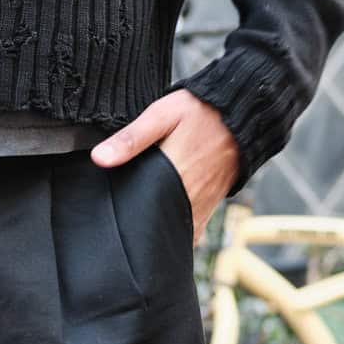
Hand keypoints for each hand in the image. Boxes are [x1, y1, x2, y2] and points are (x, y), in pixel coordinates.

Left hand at [90, 93, 239, 243]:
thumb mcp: (162, 115)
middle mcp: (191, 197)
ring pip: (178, 231)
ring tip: (140, 229)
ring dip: (160, 232)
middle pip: (160, 227)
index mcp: (174, 178)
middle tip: (121, 228)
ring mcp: (204, 204)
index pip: (145, 215)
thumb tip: (99, 158)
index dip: (127, 224)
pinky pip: (193, 228)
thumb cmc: (202, 111)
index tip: (111, 225)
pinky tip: (162, 223)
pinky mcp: (212, 202)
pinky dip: (178, 230)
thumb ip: (131, 138)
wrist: (244, 111)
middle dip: (141, 231)